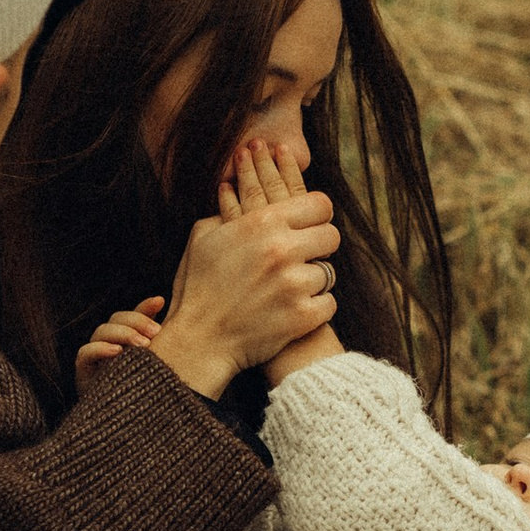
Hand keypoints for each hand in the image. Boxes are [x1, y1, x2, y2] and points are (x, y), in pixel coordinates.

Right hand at [75, 297, 166, 395]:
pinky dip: (99, 349)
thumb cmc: (146, 398)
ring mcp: (95, 360)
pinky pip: (85, 354)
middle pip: (116, 319)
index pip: (131, 316)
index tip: (160, 302)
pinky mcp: (83, 374)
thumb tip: (171, 315)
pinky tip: (117, 352)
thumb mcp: (158, 368)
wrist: (128, 430)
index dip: (144, 307)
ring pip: (101, 332)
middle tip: (156, 333)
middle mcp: (109, 346)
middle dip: (136, 322)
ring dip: (122, 334)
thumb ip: (162, 345)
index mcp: (127, 342)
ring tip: (143, 345)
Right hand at [150, 137, 337, 400]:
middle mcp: (281, 249)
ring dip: (312, 280)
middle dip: (319, 246)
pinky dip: (315, 307)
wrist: (198, 340)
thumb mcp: (204, 236)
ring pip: (328, 272)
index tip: (310, 225)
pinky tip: (295, 309)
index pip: (320, 204)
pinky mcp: (302, 316)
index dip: (316, 214)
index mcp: (262, 222)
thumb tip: (240, 189)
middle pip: (331, 236)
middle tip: (304, 257)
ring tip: (290, 288)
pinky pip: (329, 303)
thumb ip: (232, 210)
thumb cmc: (198, 287)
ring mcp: (294, 284)